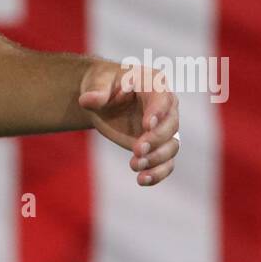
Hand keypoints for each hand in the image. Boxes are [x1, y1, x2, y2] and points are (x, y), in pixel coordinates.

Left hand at [78, 59, 178, 186]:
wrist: (103, 97)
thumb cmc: (104, 83)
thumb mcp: (97, 82)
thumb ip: (96, 91)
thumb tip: (88, 100)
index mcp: (154, 83)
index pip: (162, 98)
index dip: (157, 112)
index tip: (147, 126)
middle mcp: (166, 105)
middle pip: (171, 125)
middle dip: (156, 140)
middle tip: (136, 150)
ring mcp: (164, 127)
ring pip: (172, 146)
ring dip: (156, 159)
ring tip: (135, 166)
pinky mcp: (158, 146)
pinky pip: (166, 162)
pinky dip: (158, 173)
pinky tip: (142, 180)